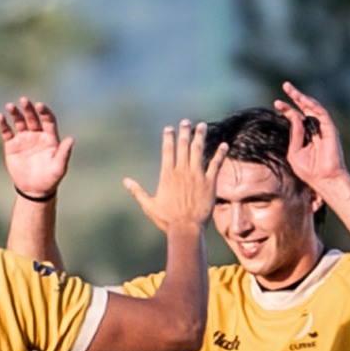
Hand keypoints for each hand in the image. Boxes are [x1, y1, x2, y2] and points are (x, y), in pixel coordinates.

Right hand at [0, 97, 72, 199]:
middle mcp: (37, 135)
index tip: (40, 106)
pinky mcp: (12, 145)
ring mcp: (24, 139)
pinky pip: (7, 132)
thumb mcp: (59, 167)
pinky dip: (3, 124)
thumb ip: (64, 153)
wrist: (34, 190)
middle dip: (28, 109)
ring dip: (15, 113)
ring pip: (19, 122)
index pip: (48, 120)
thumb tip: (71, 139)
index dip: (44, 112)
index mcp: (49, 138)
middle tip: (24, 100)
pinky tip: (0, 117)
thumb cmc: (50, 179)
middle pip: (33, 118)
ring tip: (10, 106)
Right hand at [124, 120, 225, 235]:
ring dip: (200, 136)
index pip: (167, 151)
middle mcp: (182, 171)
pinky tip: (224, 145)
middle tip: (186, 121)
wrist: (186, 229)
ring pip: (198, 150)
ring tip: (202, 125)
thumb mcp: (149, 206)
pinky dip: (220, 154)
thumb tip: (125, 181)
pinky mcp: (209, 183)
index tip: (169, 128)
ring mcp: (197, 176)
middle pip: (183, 146)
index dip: (168, 138)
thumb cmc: (167, 220)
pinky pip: (215, 164)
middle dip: (184, 132)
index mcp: (167, 175)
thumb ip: (138, 191)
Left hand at [274, 82, 346, 194]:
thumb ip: (294, 134)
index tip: (276, 103)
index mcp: (305, 135)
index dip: (286, 109)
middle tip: (285, 85)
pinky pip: (321, 114)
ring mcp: (323, 129)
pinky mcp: (330, 129)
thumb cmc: (309, 171)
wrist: (324, 179)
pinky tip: (304, 99)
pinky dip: (313, 106)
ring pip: (313, 108)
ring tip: (292, 90)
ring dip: (303, 97)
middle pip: (304, 108)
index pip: (296, 117)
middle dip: (295, 96)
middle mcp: (314, 129)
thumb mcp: (294, 152)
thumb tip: (294, 116)